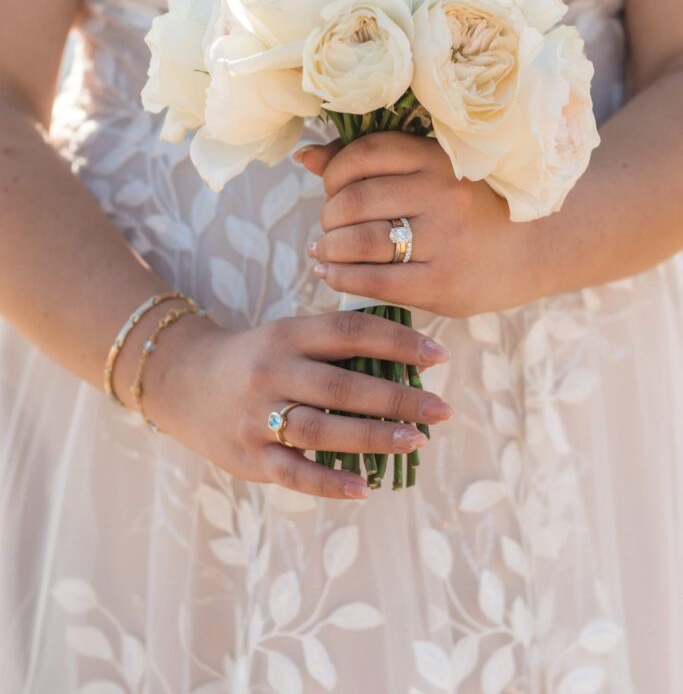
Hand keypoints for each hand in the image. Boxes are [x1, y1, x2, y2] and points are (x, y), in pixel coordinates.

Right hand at [141, 309, 452, 500]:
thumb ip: (335, 345)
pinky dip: (330, 484)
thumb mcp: (287, 335)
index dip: (397, 341)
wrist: (182, 382)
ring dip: (373, 438)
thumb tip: (407, 360)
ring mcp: (257, 418)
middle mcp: (271, 373)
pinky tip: (366, 488)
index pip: (349, 332)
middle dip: (398, 398)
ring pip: (321, 431)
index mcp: (286, 335)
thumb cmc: (256, 358)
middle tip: (441, 408)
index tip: (438, 355)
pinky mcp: (248, 458)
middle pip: (342, 387)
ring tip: (415, 440)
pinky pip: (294, 474)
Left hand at [298, 132, 545, 317]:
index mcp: (438, 158)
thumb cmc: (470, 206)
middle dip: (329, 216)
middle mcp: (442, 194)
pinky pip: (375, 281)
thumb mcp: (431, 173)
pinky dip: (341, 278)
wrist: (534, 248)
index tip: (333, 190)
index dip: (334, 173)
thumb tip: (305, 156)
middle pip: (355, 200)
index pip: (365, 153)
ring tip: (325, 251)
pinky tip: (331, 274)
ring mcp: (445, 241)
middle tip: (329, 228)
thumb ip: (370, 163)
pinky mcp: (444, 284)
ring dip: (329, 248)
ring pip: (360, 241)